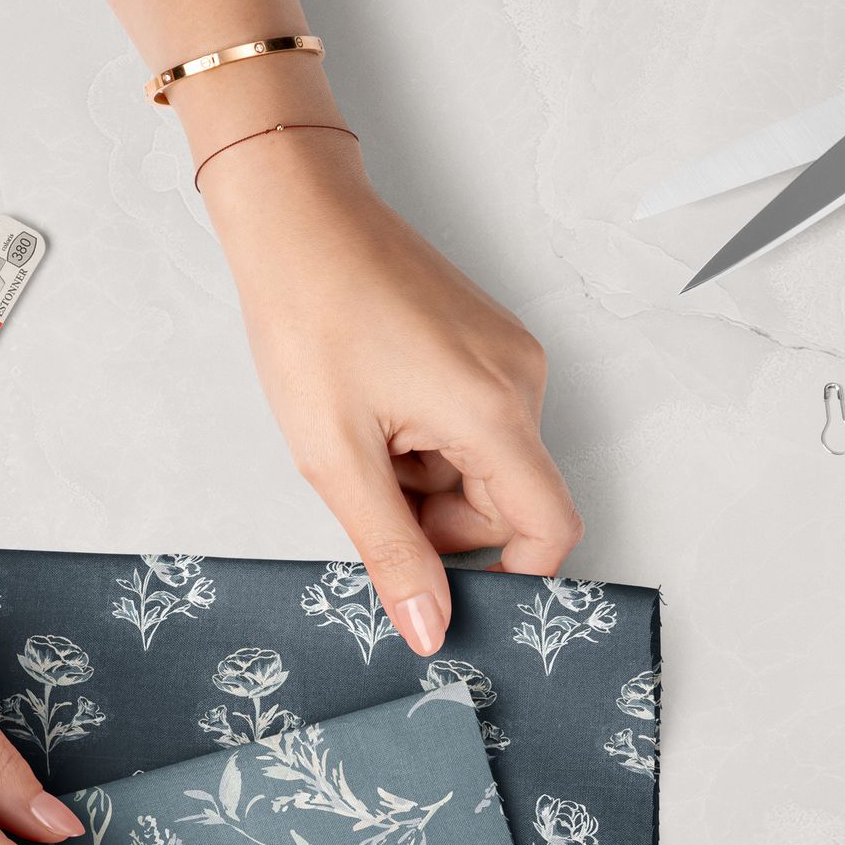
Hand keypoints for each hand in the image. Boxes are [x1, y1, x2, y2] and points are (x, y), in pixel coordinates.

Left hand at [201, 135, 582, 653]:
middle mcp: (520, 380)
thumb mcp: (336, 458)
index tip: (453, 592)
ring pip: (484, 467)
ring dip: (427, 478)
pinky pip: (473, 426)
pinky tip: (381, 407)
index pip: (550, 529)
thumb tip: (430, 628)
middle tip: (370, 485)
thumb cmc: (308, 315)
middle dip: (441, 520)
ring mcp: (507, 357)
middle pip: (509, 502)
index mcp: (494, 410)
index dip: (512, 578)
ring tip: (366, 433)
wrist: (294, 215)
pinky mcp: (487, 344)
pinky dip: (428, 440)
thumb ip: (391, 552)